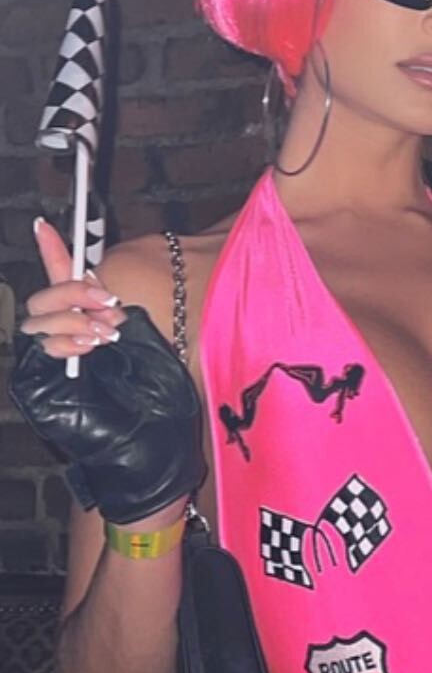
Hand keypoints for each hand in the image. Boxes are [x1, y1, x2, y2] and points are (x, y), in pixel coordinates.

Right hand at [11, 221, 205, 524]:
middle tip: (109, 302)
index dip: (53, 251)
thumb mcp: (146, 342)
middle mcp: (63, 338)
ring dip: (75, 315)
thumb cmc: (154, 402)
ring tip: (108, 333)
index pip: (62, 279)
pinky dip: (67, 339)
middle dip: (75, 290)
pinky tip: (92, 346)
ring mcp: (46, 361)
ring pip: (39, 317)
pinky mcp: (36, 383)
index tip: (44, 224)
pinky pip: (41, 346)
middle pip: (45, 294)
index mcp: (89, 323)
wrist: (147, 448)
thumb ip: (119, 311)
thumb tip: (108, 276)